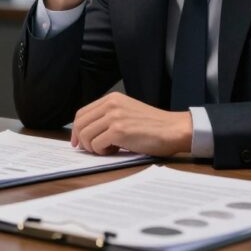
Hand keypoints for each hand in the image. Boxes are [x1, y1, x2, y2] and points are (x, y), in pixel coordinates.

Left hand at [70, 92, 192, 156]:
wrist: (173, 129)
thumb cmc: (154, 126)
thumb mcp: (127, 112)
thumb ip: (109, 117)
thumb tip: (87, 133)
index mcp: (112, 98)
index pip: (82, 113)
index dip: (76, 129)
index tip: (77, 141)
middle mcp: (111, 104)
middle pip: (80, 124)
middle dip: (82, 140)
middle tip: (92, 149)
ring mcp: (114, 116)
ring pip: (86, 135)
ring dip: (93, 147)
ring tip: (108, 149)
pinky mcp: (119, 130)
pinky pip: (96, 144)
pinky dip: (102, 151)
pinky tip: (115, 150)